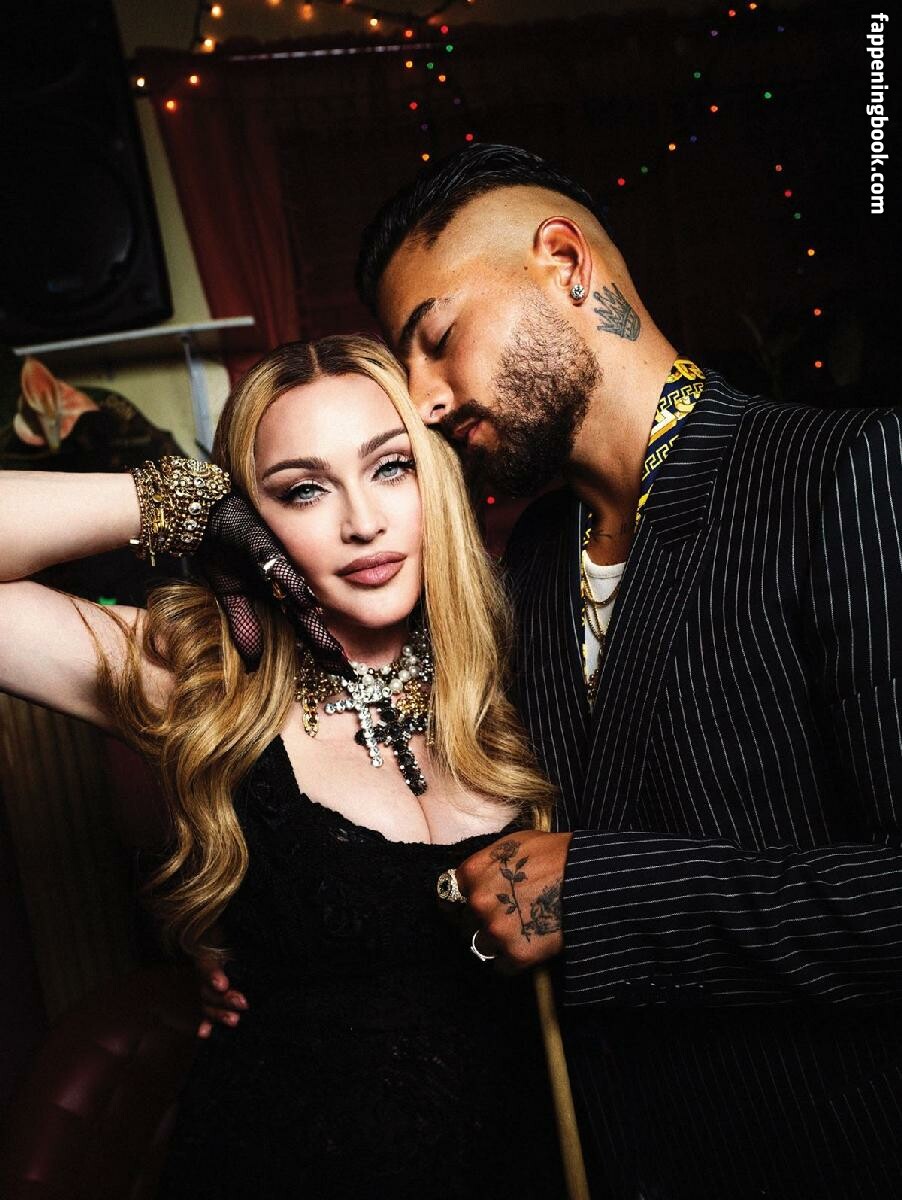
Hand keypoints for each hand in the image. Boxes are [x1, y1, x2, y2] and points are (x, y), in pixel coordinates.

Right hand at [194, 950, 248, 1038]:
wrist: (226, 950)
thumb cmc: (238, 947)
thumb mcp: (241, 943)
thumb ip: (248, 949)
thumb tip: (267, 944)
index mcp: (210, 957)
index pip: (208, 966)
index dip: (214, 975)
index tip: (223, 985)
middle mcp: (206, 976)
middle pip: (210, 990)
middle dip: (226, 999)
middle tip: (243, 1003)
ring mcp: (206, 992)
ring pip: (208, 1005)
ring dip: (219, 1014)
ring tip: (234, 1020)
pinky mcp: (208, 1005)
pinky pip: (204, 1016)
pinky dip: (204, 1025)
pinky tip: (204, 1033)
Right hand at [199, 493, 347, 672]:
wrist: (206, 514)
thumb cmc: (224, 550)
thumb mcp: (232, 595)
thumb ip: (245, 625)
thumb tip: (253, 664)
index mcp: (280, 591)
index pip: (304, 625)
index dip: (321, 647)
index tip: (339, 671)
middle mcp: (284, 580)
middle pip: (308, 618)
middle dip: (325, 645)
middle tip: (344, 670)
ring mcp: (276, 562)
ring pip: (299, 597)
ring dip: (315, 624)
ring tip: (332, 648)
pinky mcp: (261, 544)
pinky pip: (278, 566)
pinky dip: (291, 584)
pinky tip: (305, 601)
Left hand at [455, 830, 571, 969]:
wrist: (589, 877)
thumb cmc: (555, 854)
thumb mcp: (513, 844)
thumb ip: (487, 863)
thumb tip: (474, 880)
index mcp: (473, 872)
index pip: (448, 895)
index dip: (460, 901)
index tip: (468, 907)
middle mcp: (478, 901)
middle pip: (463, 923)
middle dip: (478, 923)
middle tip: (502, 919)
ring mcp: (496, 929)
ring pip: (480, 946)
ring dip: (494, 943)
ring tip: (517, 933)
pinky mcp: (517, 954)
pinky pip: (501, 967)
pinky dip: (512, 961)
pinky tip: (528, 946)